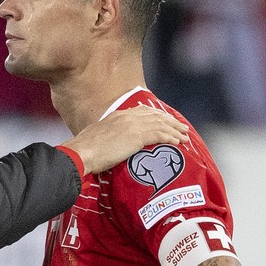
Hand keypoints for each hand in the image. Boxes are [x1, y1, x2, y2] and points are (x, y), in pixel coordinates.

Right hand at [60, 107, 186, 175]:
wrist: (80, 153)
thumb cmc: (84, 151)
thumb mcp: (96, 137)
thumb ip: (108, 136)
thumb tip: (112, 145)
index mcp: (117, 115)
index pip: (142, 111)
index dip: (157, 116)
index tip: (166, 121)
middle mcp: (127, 116)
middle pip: (155, 116)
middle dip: (171, 122)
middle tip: (182, 128)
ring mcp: (132, 125)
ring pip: (161, 125)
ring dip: (175, 131)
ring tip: (185, 137)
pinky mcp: (137, 137)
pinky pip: (160, 135)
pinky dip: (170, 138)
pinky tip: (177, 143)